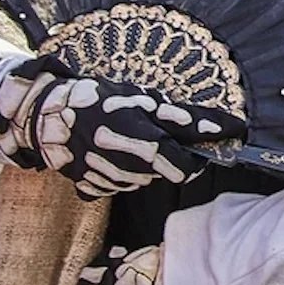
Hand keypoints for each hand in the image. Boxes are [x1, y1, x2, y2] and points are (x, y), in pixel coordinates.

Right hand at [0, 56, 244, 197]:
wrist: (48, 118)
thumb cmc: (97, 99)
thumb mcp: (138, 97)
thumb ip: (175, 116)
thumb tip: (209, 126)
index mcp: (144, 139)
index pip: (189, 155)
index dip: (212, 145)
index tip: (234, 134)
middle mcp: (132, 164)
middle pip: (174, 170)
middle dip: (180, 157)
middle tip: (171, 137)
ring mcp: (114, 179)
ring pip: (150, 176)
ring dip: (152, 161)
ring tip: (131, 137)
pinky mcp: (98, 186)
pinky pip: (126, 180)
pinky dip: (129, 167)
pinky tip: (114, 150)